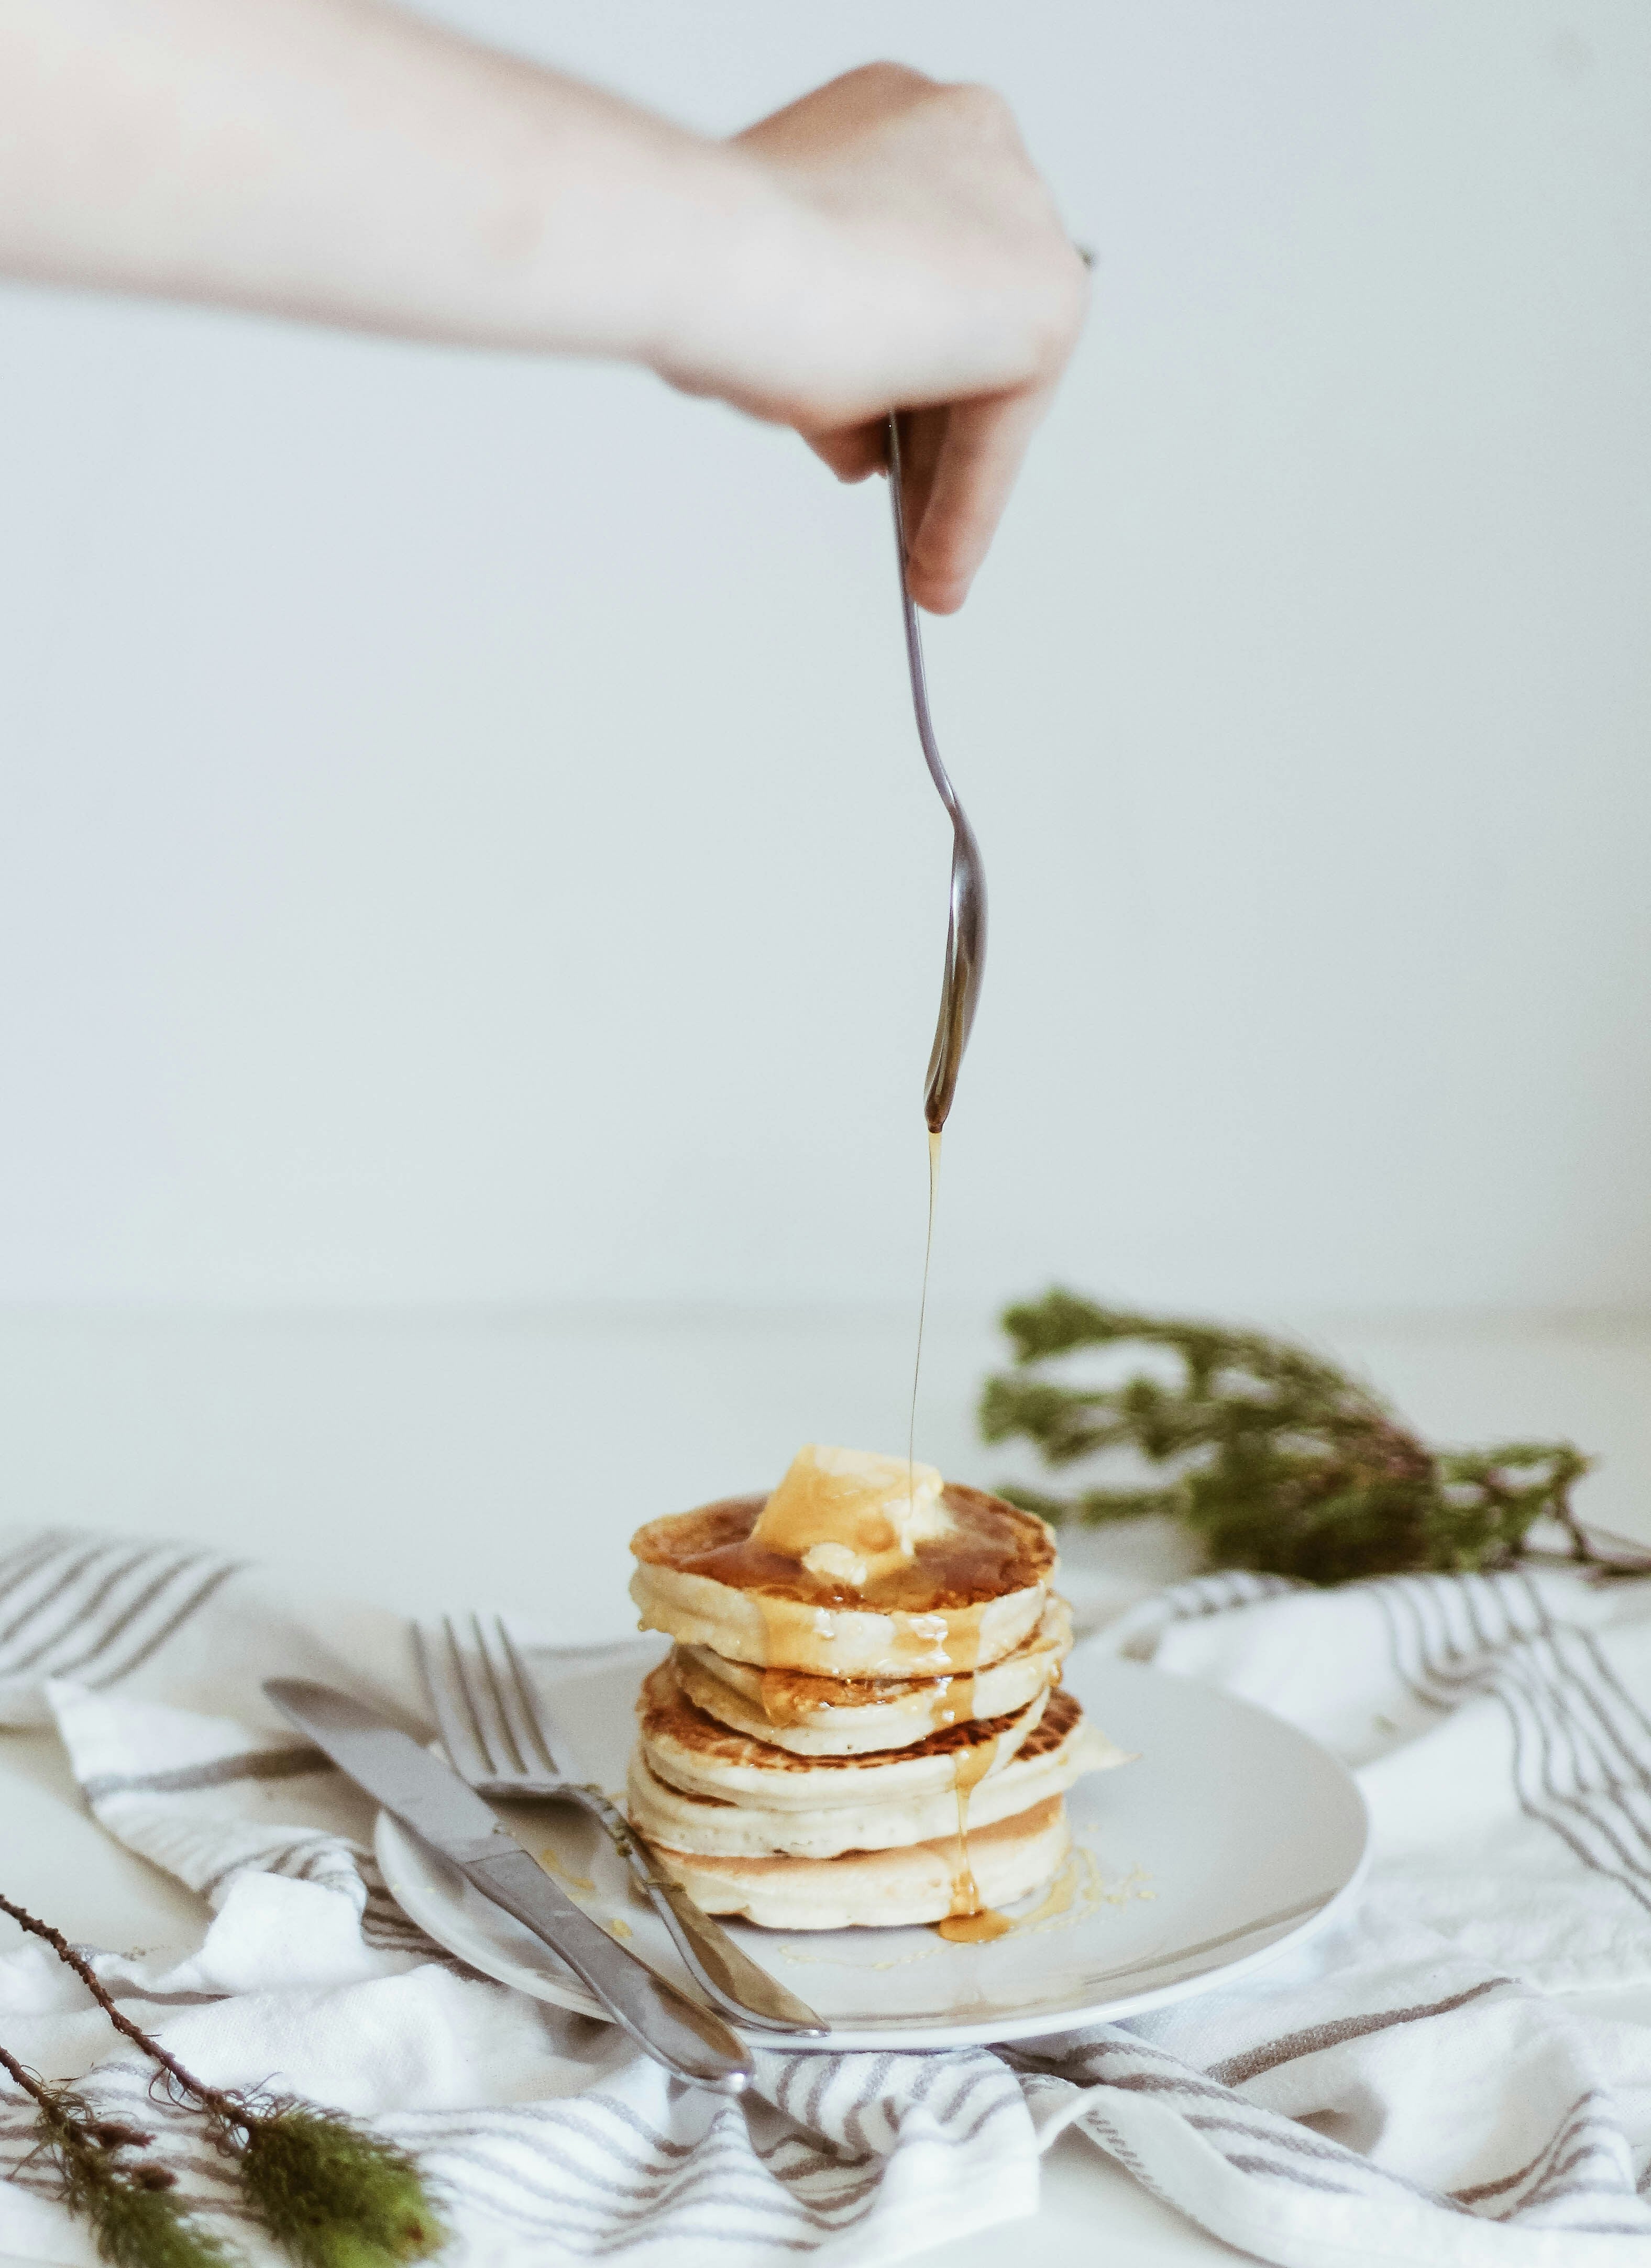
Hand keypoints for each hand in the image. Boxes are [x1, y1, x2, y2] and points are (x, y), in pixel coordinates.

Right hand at [669, 65, 1088, 612]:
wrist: (723, 256)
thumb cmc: (712, 260)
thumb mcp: (769, 308)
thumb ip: (828, 351)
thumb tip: (863, 441)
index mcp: (900, 120)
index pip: (918, 265)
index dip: (895, 363)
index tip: (881, 429)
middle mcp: (974, 148)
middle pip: (957, 324)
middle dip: (925, 428)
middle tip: (900, 505)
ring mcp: (1021, 216)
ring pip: (982, 379)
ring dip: (947, 479)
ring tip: (919, 562)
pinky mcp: (1047, 300)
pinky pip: (1001, 429)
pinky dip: (967, 505)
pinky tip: (937, 568)